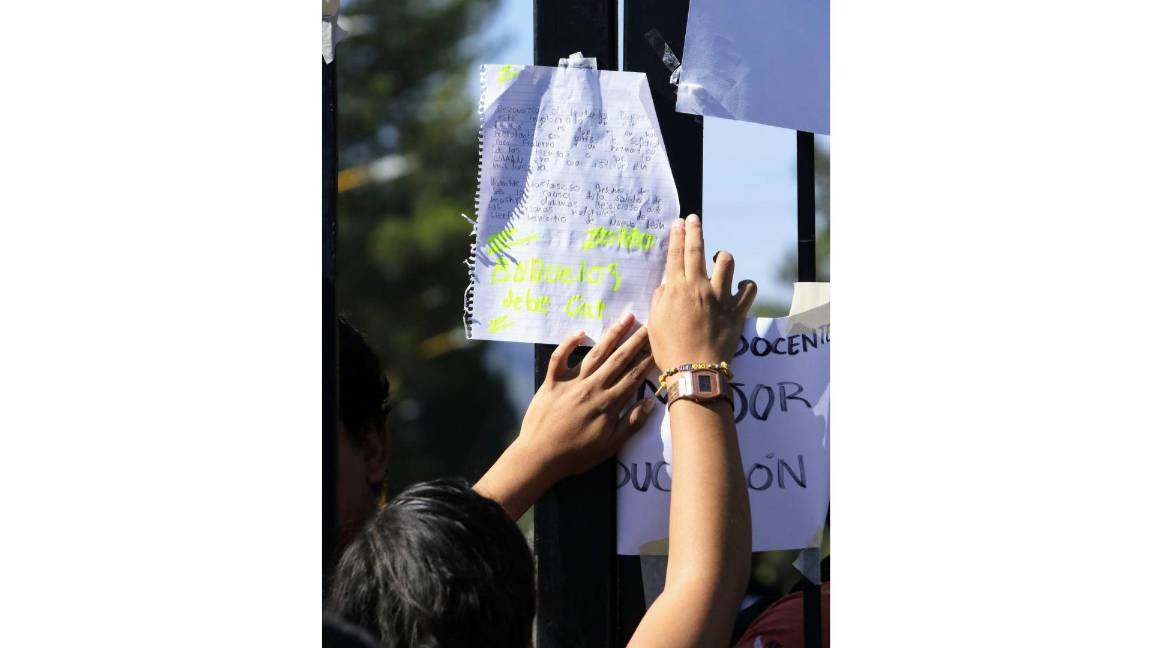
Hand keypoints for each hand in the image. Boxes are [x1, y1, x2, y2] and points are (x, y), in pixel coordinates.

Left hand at [515, 313, 656, 478]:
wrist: (539, 457)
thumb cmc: (576, 455)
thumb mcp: (610, 447)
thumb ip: (631, 424)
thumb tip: (650, 402)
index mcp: (608, 404)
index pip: (633, 377)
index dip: (646, 361)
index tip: (658, 346)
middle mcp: (592, 387)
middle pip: (618, 360)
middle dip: (635, 341)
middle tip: (648, 325)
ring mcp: (571, 382)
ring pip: (595, 353)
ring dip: (612, 335)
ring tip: (626, 319)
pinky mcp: (551, 382)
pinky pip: (559, 357)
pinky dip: (568, 343)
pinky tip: (581, 333)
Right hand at [648, 214, 756, 369]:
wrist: (695, 371)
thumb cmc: (669, 350)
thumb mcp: (655, 322)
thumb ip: (660, 299)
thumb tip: (667, 285)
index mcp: (676, 289)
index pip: (677, 254)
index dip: (678, 235)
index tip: (679, 222)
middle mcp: (699, 287)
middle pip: (698, 250)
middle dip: (696, 230)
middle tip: (694, 219)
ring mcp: (720, 298)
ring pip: (727, 263)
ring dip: (723, 257)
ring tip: (719, 260)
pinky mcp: (736, 311)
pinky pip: (748, 290)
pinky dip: (746, 286)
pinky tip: (740, 287)